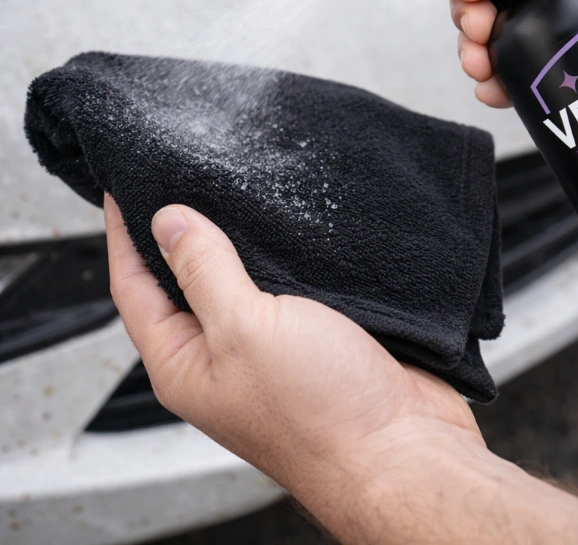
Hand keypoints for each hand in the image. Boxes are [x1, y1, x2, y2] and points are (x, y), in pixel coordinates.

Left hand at [106, 194, 577, 543]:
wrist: (403, 448)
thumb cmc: (323, 416)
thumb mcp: (245, 329)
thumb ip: (204, 271)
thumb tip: (169, 222)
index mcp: (187, 362)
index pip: (134, 288)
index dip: (124, 235)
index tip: (123, 188)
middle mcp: (223, 355)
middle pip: (184, 280)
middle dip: (179, 231)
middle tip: (179, 179)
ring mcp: (270, 345)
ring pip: (240, 277)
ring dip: (237, 237)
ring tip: (233, 190)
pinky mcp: (315, 334)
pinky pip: (287, 283)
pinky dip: (284, 252)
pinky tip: (290, 225)